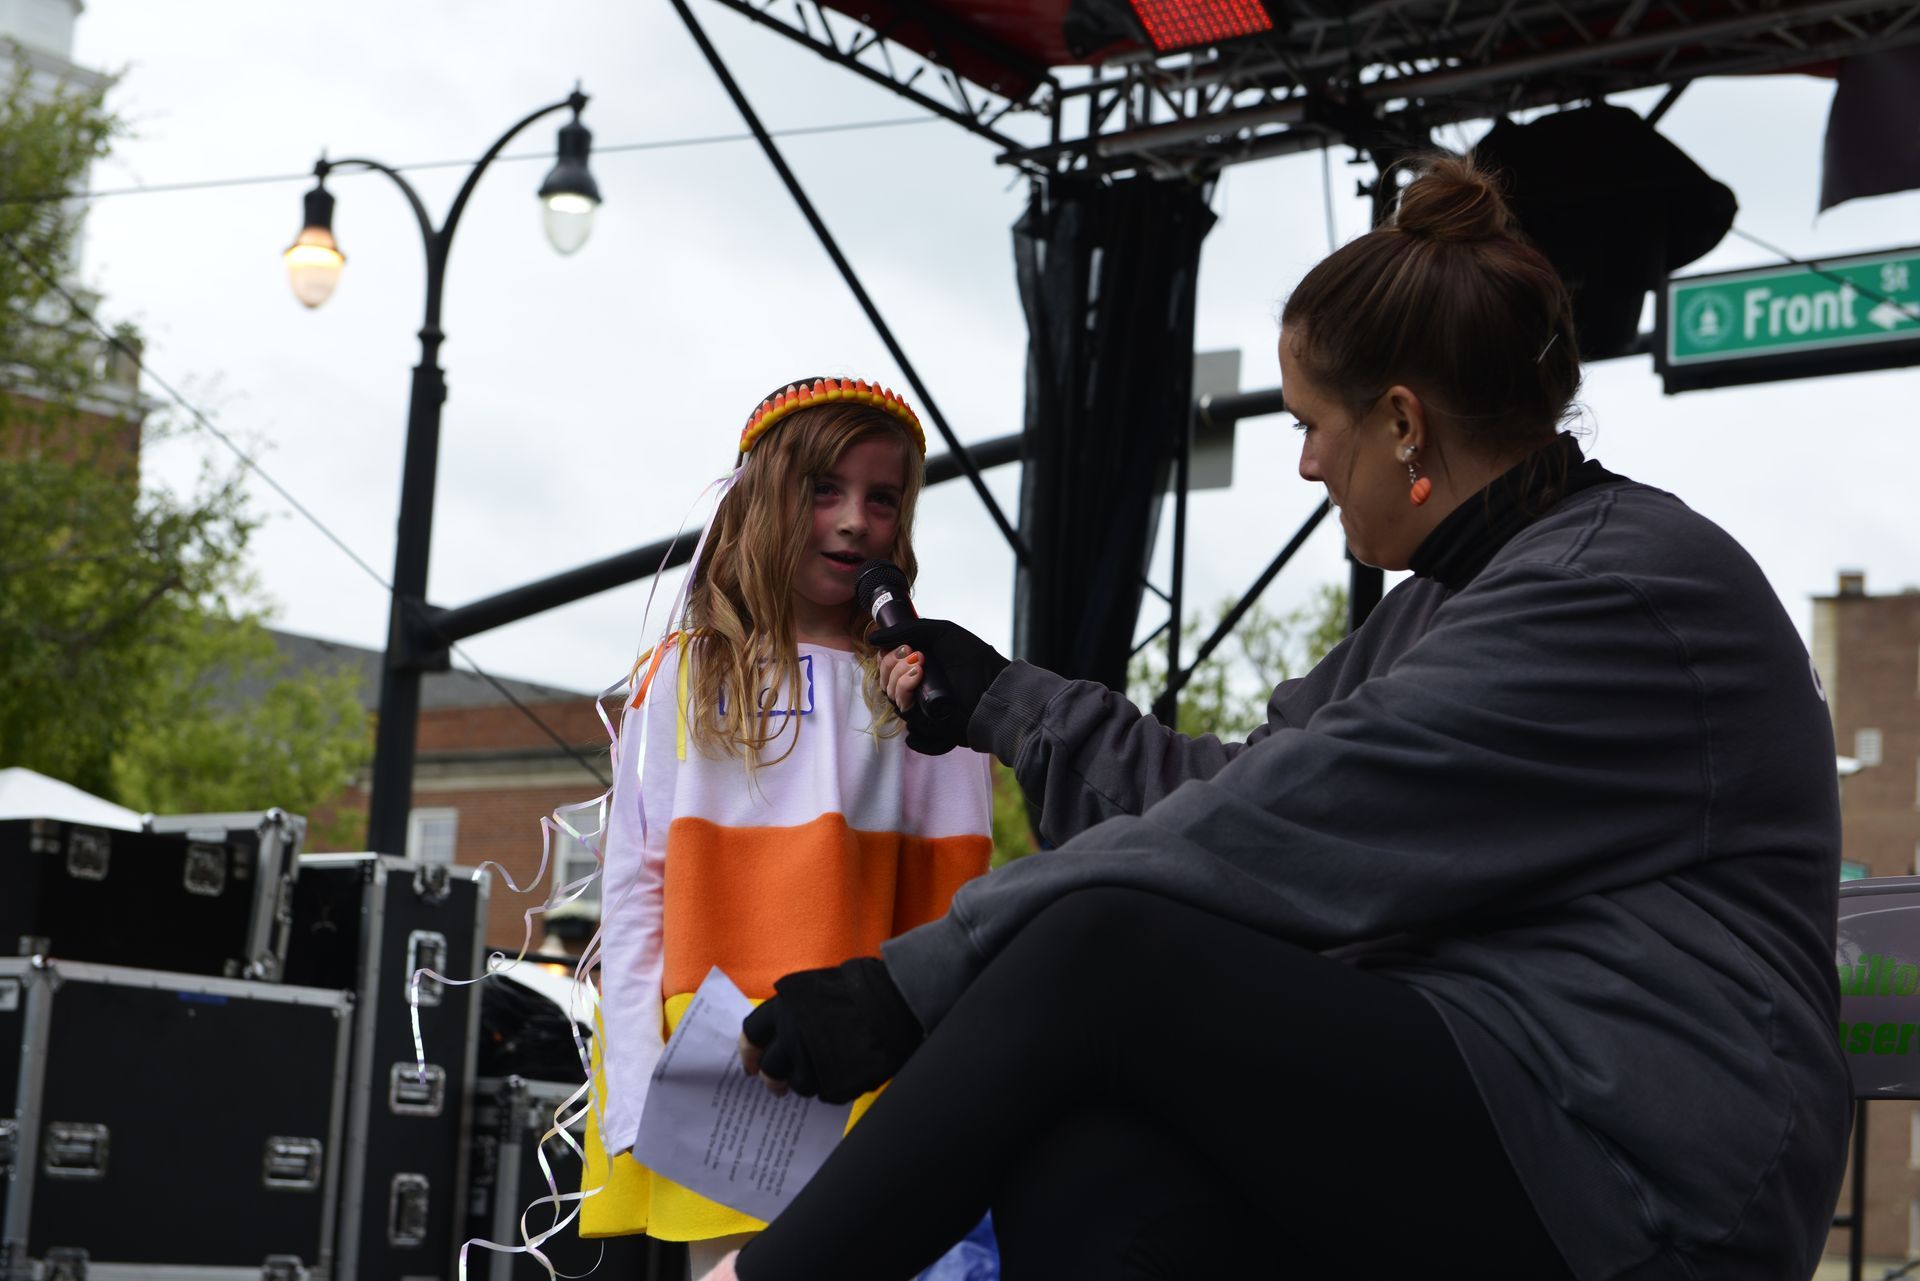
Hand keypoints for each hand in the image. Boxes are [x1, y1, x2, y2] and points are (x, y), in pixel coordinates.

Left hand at [738, 957, 923, 1104]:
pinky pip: (825, 1093)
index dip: (749, 1052)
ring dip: (808, 1081)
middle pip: (771, 1068)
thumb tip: (779, 1035)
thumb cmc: (862, 987)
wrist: (899, 1002)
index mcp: (784, 1008)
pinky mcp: (833, 1084)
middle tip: (779, 1085)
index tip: (751, 1064)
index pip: (751, 1035)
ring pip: (799, 1085)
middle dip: (774, 1079)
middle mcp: (791, 1036)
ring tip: (828, 1068)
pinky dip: (832, 1087)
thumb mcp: (817, 988)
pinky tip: (847, 1070)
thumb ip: (794, 1012)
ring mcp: (812, 1063)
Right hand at [870, 618, 1008, 754]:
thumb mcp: (940, 632)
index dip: (886, 654)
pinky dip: (905, 690)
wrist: (993, 685)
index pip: (885, 663)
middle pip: (884, 679)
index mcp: (917, 665)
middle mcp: (915, 685)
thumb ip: (906, 629)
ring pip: (890, 693)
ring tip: (921, 663)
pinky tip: (918, 676)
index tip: (902, 645)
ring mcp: (919, 704)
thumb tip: (871, 637)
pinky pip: (903, 709)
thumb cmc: (972, 658)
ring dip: (899, 675)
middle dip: (892, 663)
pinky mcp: (924, 722)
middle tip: (913, 652)